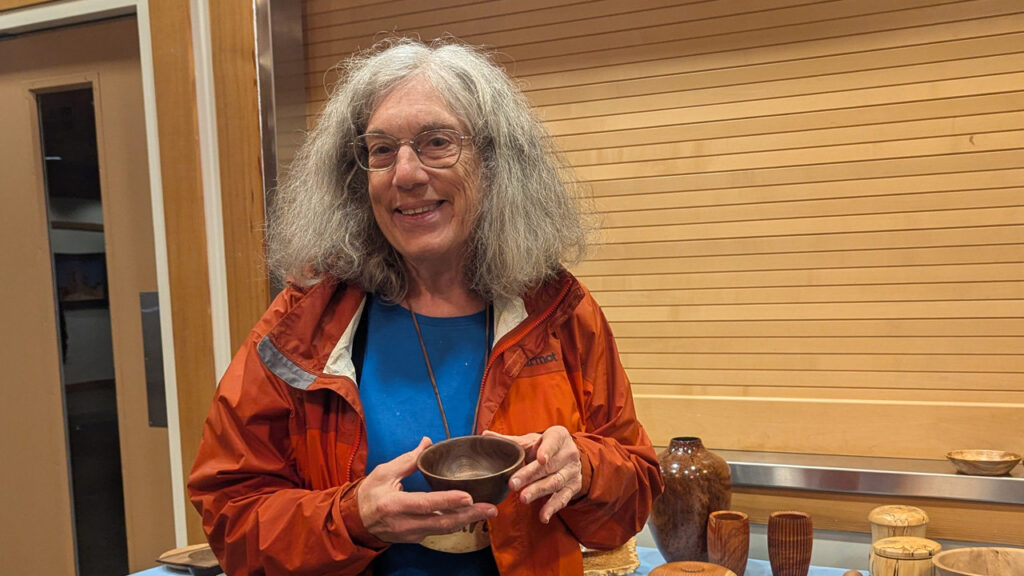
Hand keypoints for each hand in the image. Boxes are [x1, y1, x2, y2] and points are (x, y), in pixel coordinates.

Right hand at [357, 437, 497, 542]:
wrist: (355, 521)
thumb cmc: (369, 494)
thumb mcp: (384, 473)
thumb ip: (408, 459)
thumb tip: (427, 442)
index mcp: (394, 504)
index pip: (426, 504)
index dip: (448, 501)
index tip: (469, 496)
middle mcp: (405, 523)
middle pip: (442, 522)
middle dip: (470, 515)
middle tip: (491, 508)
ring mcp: (412, 533)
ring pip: (444, 529)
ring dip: (468, 520)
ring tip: (488, 511)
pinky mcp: (417, 537)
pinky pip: (440, 531)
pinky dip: (457, 523)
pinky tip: (471, 515)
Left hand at [484, 426, 581, 523]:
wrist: (568, 456)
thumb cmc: (545, 445)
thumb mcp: (531, 440)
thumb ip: (511, 440)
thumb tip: (485, 435)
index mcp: (559, 436)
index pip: (553, 442)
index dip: (547, 450)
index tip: (539, 459)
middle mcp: (568, 454)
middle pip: (549, 466)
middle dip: (530, 476)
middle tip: (513, 484)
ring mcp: (572, 472)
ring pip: (554, 483)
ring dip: (538, 491)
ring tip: (523, 498)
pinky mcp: (573, 488)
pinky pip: (562, 499)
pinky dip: (552, 508)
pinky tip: (543, 516)